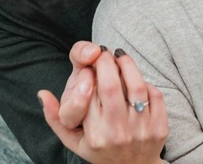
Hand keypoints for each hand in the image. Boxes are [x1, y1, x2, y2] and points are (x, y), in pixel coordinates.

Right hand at [40, 46, 167, 163]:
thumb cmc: (100, 150)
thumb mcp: (74, 140)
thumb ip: (55, 118)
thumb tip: (42, 93)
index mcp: (94, 134)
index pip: (88, 93)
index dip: (88, 71)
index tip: (88, 63)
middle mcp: (117, 132)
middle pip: (111, 84)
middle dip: (106, 62)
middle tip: (104, 53)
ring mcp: (141, 130)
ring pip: (136, 86)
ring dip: (127, 64)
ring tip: (120, 56)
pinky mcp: (160, 128)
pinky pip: (154, 94)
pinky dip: (145, 81)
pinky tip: (136, 78)